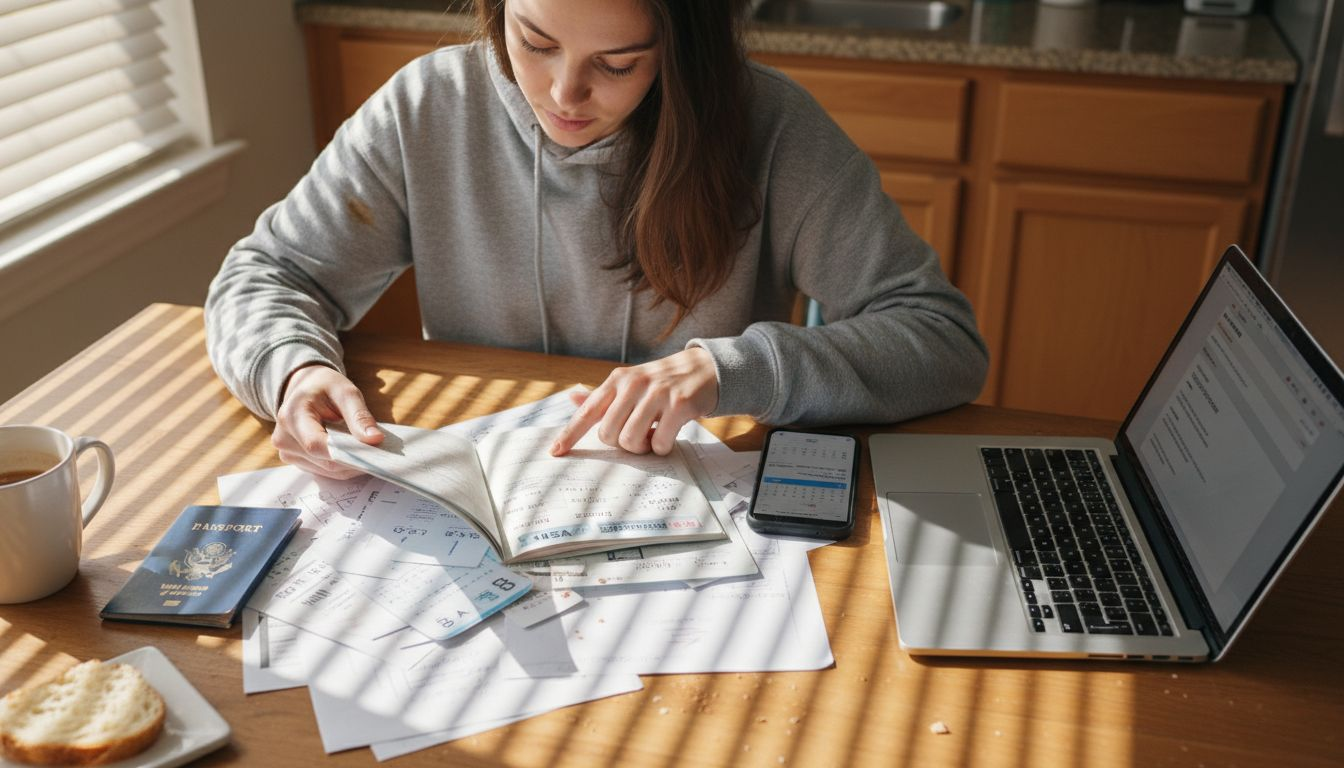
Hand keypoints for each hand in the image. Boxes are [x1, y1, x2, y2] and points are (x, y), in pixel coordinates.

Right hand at [272, 364, 382, 478]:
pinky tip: (355, 454)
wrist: (306, 388)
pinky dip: (343, 465)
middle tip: (381, 452)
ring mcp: (288, 452)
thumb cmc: (325, 387)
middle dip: (355, 459)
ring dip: (351, 464)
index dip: (347, 452)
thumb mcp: (345, 391)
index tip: (373, 451)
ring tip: (369, 450)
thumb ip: (359, 415)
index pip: (316, 444)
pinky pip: (325, 470)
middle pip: (325, 461)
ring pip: (327, 470)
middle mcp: (284, 438)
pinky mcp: (296, 460)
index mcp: (291, 416)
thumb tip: (375, 439)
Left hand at [550, 347, 718, 455]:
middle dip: (621, 444)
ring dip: (642, 447)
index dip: (570, 434)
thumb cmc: (661, 382)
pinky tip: (669, 433)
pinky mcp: (679, 405)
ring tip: (652, 435)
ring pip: (631, 440)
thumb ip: (603, 395)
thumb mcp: (630, 383)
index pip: (587, 411)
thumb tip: (573, 399)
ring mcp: (657, 394)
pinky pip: (659, 443)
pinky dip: (662, 447)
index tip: (556, 452)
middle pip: (608, 434)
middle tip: (637, 435)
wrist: (703, 369)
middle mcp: (634, 384)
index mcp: (618, 380)